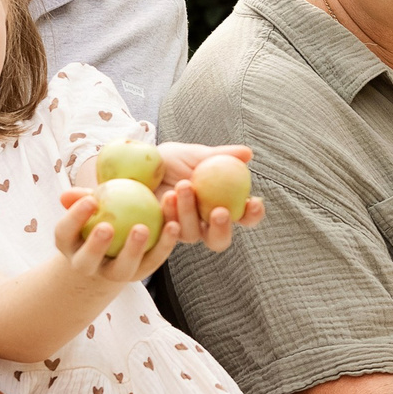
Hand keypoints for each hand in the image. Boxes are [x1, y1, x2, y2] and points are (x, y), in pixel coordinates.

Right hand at [55, 189, 179, 282]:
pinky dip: (164, 244)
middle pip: (88, 260)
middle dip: (95, 246)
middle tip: (107, 227)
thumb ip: (84, 197)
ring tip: (142, 228)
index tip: (90, 200)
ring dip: (133, 249)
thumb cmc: (99, 213)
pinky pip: (153, 259)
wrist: (114, 244)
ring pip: (123, 267)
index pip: (65, 232)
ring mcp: (115, 272)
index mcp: (70, 244)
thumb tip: (75, 194)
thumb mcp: (91, 204)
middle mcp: (88, 264)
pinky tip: (173, 225)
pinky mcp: (141, 272)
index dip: (74, 218)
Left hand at [152, 142, 267, 253]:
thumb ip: (221, 156)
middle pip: (220, 239)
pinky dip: (170, 212)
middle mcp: (204, 223)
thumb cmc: (171, 160)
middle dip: (222, 229)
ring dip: (190, 211)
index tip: (254, 202)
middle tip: (219, 211)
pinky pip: (169, 230)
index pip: (245, 217)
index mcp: (222, 205)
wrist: (138, 166)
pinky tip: (168, 196)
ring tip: (183, 186)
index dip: (253, 214)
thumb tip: (247, 154)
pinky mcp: (162, 233)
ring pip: (193, 234)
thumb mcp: (195, 154)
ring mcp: (183, 230)